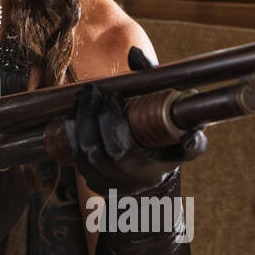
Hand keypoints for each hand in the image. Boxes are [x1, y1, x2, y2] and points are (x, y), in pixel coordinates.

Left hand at [66, 46, 206, 194]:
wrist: (156, 178)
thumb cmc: (171, 149)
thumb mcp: (181, 133)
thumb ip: (180, 109)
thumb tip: (154, 71)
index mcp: (145, 173)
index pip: (121, 149)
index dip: (112, 120)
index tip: (113, 95)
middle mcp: (121, 183)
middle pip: (94, 149)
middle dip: (89, 114)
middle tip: (92, 90)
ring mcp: (102, 183)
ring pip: (80, 151)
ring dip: (78, 119)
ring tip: (83, 95)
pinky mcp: (90, 179)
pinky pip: (74, 153)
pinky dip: (72, 129)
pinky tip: (76, 109)